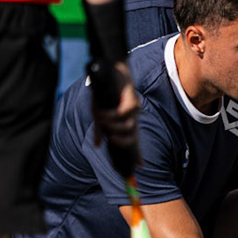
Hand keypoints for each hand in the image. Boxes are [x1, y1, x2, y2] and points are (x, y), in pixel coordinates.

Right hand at [88, 59, 140, 176]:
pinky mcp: (131, 99)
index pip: (133, 141)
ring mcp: (134, 109)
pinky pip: (122, 113)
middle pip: (133, 138)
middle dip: (123, 142)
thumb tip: (97, 145)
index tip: (141, 167)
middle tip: (111, 139)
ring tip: (102, 120)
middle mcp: (133, 117)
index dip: (138, 155)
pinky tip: (102, 113)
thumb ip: (100, 129)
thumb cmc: (106, 93)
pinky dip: (111, 116)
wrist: (111, 70)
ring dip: (113, 126)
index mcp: (127, 122)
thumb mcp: (100, 113)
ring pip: (128, 126)